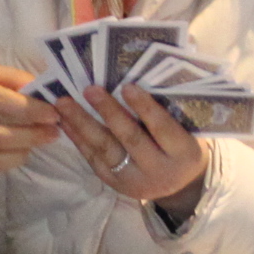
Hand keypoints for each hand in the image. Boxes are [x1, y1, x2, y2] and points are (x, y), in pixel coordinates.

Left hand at [52, 83, 206, 211]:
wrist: (179, 183)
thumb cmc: (183, 142)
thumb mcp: (188, 128)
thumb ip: (170, 106)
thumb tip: (145, 69)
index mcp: (184, 153)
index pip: (163, 129)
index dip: (145, 108)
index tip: (128, 86)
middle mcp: (159, 170)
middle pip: (131, 139)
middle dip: (109, 113)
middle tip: (90, 89)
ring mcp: (134, 180)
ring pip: (106, 150)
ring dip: (83, 124)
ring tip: (65, 103)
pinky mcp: (114, 183)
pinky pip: (93, 158)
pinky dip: (78, 138)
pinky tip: (65, 121)